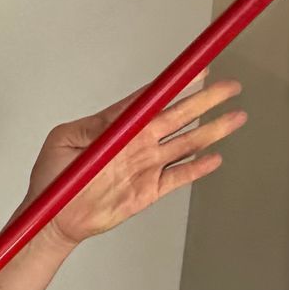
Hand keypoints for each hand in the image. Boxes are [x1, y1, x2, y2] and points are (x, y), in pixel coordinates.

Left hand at [23, 78, 247, 248]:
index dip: (177, 84)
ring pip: (186, 144)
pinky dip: (198, 168)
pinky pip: (178, 177)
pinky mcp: (148, 191)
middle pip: (178, 116)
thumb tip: (123, 112)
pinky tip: (215, 157)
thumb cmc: (52, 179)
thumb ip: (97, 124)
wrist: (51, 220)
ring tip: (236, 116)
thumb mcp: (65, 140)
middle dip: (206, 100)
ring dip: (212, 130)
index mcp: (117, 126)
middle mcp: (136, 143)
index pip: (153, 99)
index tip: (197, 70)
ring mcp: (145, 166)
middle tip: (230, 86)